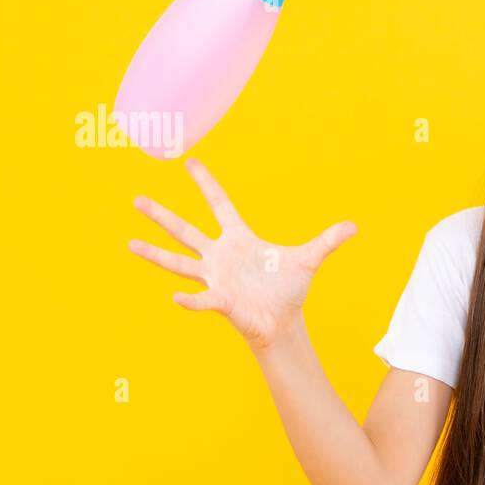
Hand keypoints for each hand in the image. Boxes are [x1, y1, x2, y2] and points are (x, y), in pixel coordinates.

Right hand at [127, 156, 356, 351]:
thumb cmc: (289, 291)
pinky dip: (191, 299)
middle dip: (162, 215)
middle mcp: (220, 256)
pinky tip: (176, 297)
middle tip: (136, 199)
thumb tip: (354, 226)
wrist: (283, 322)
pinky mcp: (220, 301)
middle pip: (186, 230)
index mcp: (239, 239)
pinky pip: (202, 298)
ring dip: (155, 254)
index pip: (219, 205)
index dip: (206, 184)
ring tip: (130, 244)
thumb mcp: (310, 260)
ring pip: (179, 262)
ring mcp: (215, 278)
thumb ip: (327, 242)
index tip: (188, 162)